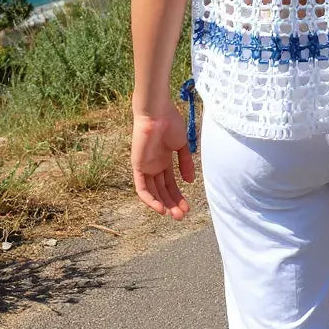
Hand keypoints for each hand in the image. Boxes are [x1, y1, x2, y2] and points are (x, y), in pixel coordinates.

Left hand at [130, 104, 194, 219]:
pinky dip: (150, 199)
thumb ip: (186, 163)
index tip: (188, 207)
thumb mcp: (182, 145)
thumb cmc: (170, 122)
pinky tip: (160, 208)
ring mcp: (146, 166)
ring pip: (153, 192)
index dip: (178, 195)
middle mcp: (154, 165)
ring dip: (163, 204)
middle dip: (173, 203)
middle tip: (183, 216)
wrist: (157, 112)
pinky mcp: (138, 166)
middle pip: (162, 190)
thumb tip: (190, 181)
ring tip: (175, 215)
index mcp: (164, 159)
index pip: (170, 183)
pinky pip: (141, 188)